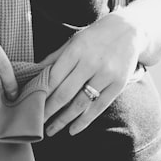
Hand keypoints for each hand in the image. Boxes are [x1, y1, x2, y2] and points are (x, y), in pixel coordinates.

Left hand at [40, 11, 143, 136]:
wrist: (130, 29)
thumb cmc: (95, 36)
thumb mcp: (74, 40)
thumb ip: (55, 57)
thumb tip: (34, 73)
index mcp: (76, 49)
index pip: (54, 76)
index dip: (41, 93)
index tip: (30, 105)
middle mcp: (91, 62)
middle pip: (65, 93)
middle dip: (48, 110)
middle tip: (36, 123)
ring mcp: (106, 74)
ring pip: (80, 103)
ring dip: (63, 120)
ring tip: (50, 130)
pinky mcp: (118, 84)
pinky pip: (99, 107)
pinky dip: (84, 121)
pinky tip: (73, 129)